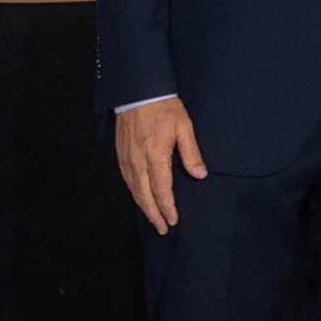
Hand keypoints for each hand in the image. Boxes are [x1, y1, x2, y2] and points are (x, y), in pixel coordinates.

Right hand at [114, 97, 207, 234]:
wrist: (139, 92)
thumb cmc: (165, 109)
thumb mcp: (184, 127)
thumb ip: (191, 153)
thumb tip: (200, 174)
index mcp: (155, 156)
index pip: (161, 189)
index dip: (168, 207)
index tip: (174, 221)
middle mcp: (138, 161)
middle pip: (145, 196)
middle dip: (155, 214)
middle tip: (163, 229)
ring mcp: (127, 159)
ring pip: (134, 190)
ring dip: (144, 207)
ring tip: (153, 219)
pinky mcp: (121, 154)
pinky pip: (127, 180)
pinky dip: (134, 193)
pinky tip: (140, 198)